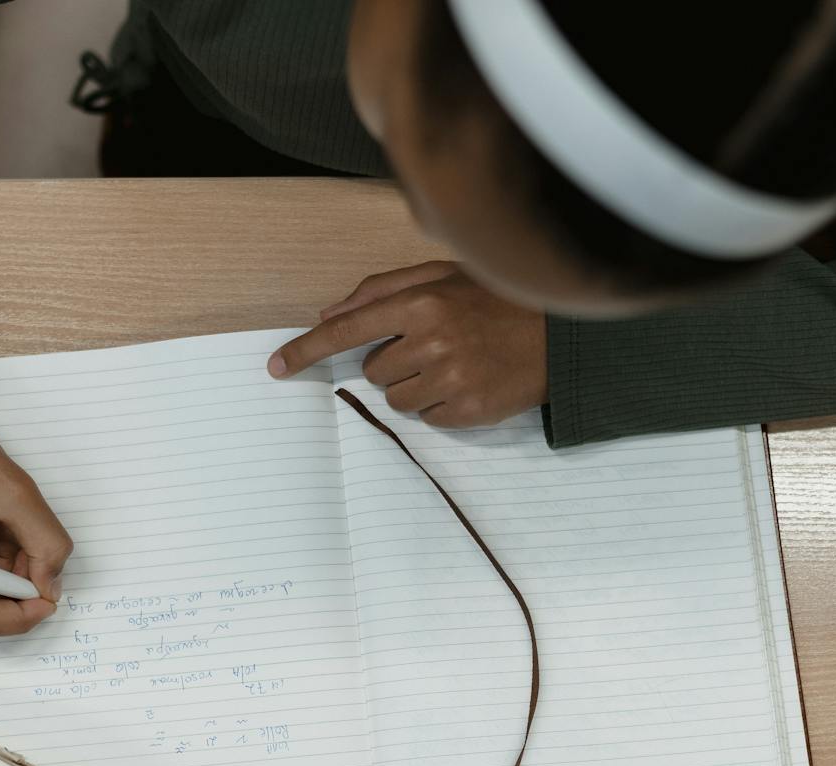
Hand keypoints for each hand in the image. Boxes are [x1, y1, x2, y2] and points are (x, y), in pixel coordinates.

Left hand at [268, 261, 546, 427]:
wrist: (559, 335)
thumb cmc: (497, 300)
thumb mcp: (444, 275)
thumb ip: (383, 289)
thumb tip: (330, 312)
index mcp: (422, 302)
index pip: (347, 330)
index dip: (307, 350)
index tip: (276, 366)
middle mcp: (432, 341)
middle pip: (374, 371)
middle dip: (393, 362)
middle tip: (433, 348)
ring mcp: (451, 378)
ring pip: (396, 399)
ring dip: (414, 386)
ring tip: (453, 365)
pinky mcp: (468, 410)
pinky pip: (426, 419)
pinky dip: (440, 405)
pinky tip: (467, 383)